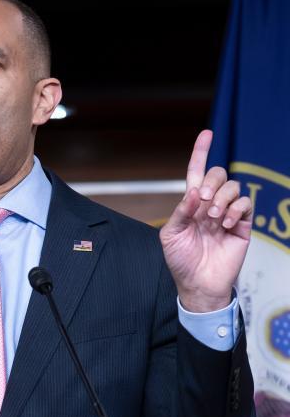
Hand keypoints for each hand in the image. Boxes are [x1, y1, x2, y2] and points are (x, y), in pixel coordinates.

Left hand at [160, 130, 251, 311]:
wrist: (198, 283)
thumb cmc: (181, 259)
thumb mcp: (170, 234)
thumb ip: (181, 210)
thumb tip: (195, 191)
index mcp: (191, 204)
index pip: (196, 172)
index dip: (201, 152)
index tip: (207, 134)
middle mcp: (210, 204)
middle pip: (218, 175)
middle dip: (211, 183)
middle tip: (203, 202)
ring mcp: (228, 213)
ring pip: (234, 187)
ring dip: (222, 198)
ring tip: (213, 218)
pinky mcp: (243, 225)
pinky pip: (246, 204)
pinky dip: (235, 209)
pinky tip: (225, 223)